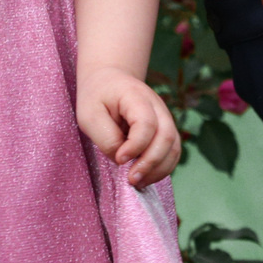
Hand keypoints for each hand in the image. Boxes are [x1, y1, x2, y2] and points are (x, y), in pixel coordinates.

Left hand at [78, 64, 182, 187]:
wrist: (109, 81)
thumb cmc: (97, 98)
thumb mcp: (89, 116)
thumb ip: (106, 138)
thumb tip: (123, 160)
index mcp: (136, 96)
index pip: (146, 123)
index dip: (135, 146)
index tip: (119, 159)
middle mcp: (157, 105)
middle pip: (166, 136)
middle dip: (150, 163)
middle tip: (131, 179)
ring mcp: (164, 117)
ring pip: (173, 147)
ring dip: (158, 169)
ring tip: (138, 182)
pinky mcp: (165, 129)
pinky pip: (172, 152)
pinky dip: (162, 168)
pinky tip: (145, 177)